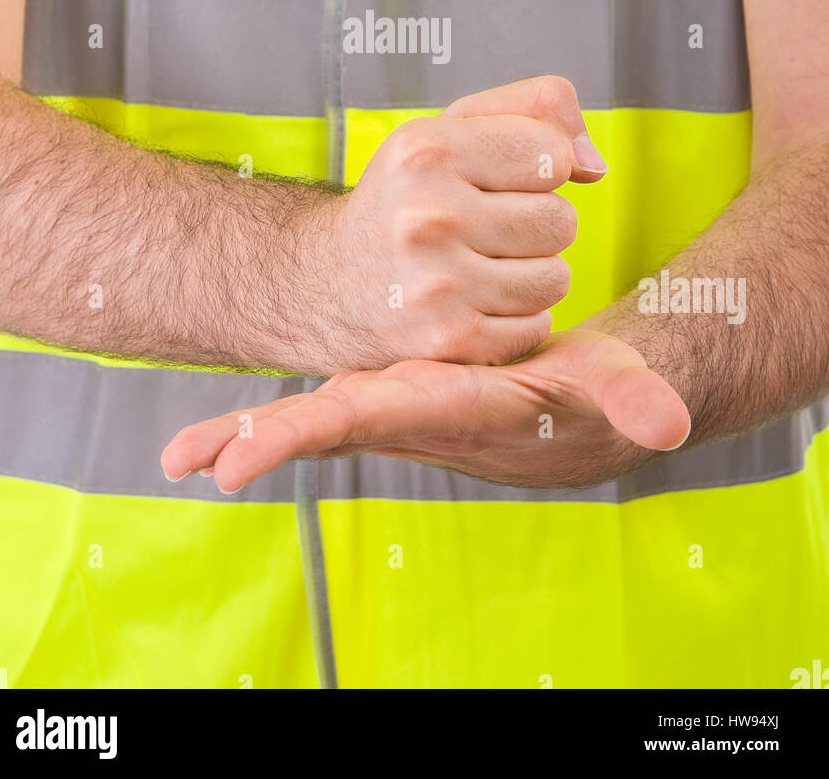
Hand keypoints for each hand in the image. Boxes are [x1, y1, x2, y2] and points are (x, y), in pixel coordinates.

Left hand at [162, 327, 690, 492]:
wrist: (577, 411)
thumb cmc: (594, 388)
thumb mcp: (616, 386)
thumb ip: (637, 400)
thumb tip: (666, 426)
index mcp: (458, 409)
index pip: (379, 415)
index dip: (312, 429)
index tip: (243, 460)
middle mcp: (415, 414)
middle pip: (329, 425)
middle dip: (268, 442)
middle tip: (198, 462)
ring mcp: (396, 407)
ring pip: (315, 420)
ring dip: (253, 436)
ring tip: (183, 455)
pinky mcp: (391, 393)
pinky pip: (323, 405)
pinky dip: (272, 422)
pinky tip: (215, 438)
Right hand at [289, 76, 607, 373]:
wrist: (324, 284)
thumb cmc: (406, 198)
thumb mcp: (452, 129)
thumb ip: (536, 111)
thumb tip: (594, 165)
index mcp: (426, 151)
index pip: (552, 152)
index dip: (539, 167)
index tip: (499, 179)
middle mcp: (427, 216)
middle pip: (562, 220)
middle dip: (535, 224)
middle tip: (483, 229)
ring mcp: (437, 285)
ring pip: (556, 277)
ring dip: (530, 275)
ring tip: (478, 266)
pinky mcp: (448, 341)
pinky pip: (537, 326)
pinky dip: (516, 320)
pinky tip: (472, 304)